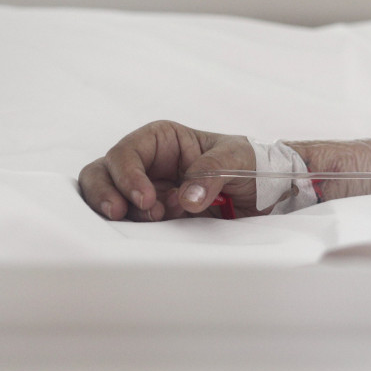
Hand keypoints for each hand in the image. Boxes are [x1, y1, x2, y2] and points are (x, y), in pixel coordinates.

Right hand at [79, 120, 260, 220]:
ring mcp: (149, 194)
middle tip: (120, 213)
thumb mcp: (237, 157)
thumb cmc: (250, 161)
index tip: (146, 198)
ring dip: (124, 213)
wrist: (268, 192)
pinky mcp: (158, 219)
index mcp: (162, 141)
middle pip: (102, 174)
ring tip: (154, 220)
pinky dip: (140, 230)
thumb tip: (187, 198)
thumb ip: (211, 172)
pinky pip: (135, 225)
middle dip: (105, 193)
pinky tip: (163, 229)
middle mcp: (148, 166)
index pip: (127, 152)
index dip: (128, 175)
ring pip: (110, 200)